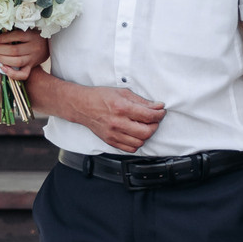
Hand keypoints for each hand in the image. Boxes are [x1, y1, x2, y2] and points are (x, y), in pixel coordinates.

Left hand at [0, 30, 48, 80]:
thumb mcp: (26, 30)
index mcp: (32, 36)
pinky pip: (22, 74)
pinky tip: (2, 67)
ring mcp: (33, 59)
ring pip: (16, 62)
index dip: (3, 38)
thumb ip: (13, 31)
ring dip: (1, 59)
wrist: (47, 45)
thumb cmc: (32, 35)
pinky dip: (11, 73)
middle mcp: (33, 48)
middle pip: (14, 50)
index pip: (16, 36)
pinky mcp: (31, 67)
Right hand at [34, 78, 165, 151]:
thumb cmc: (100, 97)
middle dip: (154, 126)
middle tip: (154, 120)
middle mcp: (118, 122)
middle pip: (146, 132)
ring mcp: (113, 134)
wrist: (82, 106)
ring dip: (146, 135)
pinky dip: (136, 143)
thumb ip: (141, 101)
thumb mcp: (122, 93)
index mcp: (122, 108)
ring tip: (144, 127)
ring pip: (139, 142)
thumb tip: (157, 107)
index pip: (148, 116)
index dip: (159, 114)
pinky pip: (130, 149)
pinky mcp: (110, 141)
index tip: (161, 112)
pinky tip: (135, 135)